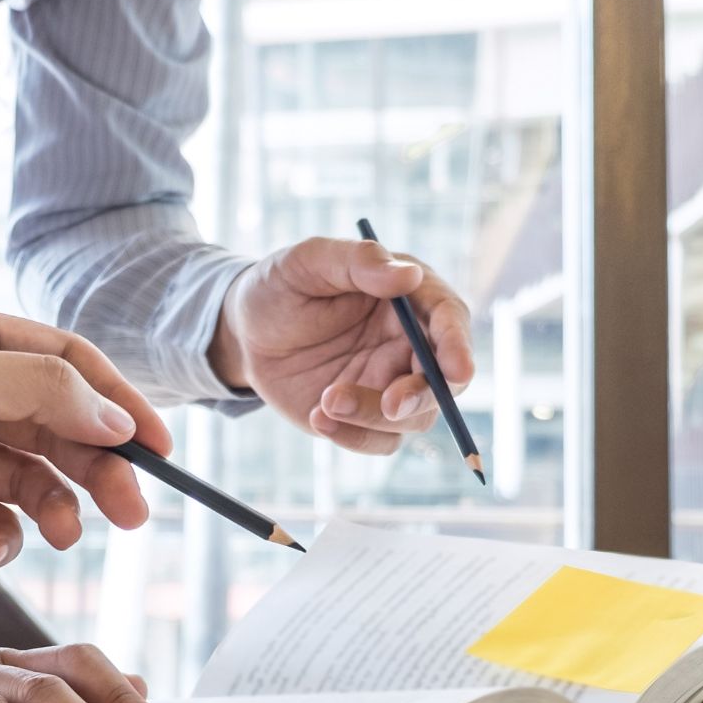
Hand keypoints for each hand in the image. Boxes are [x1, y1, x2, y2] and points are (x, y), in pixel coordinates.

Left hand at [0, 300, 170, 619]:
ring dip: (57, 507)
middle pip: (58, 426)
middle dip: (98, 467)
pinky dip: (4, 537)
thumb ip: (35, 390)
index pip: (64, 361)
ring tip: (65, 535)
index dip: (116, 401)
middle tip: (130, 511)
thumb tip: (114, 413)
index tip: (159, 448)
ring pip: (32, 479)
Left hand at [210, 238, 473, 453]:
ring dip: (374, 416)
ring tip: (326, 400)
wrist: (244, 334)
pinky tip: (317, 416)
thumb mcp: (308, 261)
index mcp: (409, 298)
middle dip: (423, 395)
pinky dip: (353, 437)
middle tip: (391, 404)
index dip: (458, 345)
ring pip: (412, 417)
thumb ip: (358, 261)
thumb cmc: (280, 287)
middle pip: (444, 379)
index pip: (449, 319)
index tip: (455, 370)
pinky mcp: (366, 416)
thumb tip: (408, 275)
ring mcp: (390, 383)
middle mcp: (409, 343)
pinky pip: (379, 441)